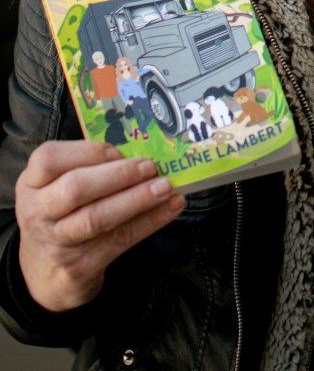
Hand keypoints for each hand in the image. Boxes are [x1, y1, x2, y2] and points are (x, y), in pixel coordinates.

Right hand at [16, 140, 184, 311]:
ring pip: (97, 218)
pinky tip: (171, 207)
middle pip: (76, 189)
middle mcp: (38, 212)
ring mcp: (57, 242)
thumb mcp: (57, 188)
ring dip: (137, 199)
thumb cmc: (59, 214)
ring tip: (165, 186)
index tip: (118, 151)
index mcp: (32, 183)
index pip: (49, 159)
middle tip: (149, 166)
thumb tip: (138, 149)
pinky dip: (150, 221)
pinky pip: (120, 239)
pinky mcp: (80, 266)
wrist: (44, 274)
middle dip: (118, 175)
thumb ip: (86, 168)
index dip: (87, 152)